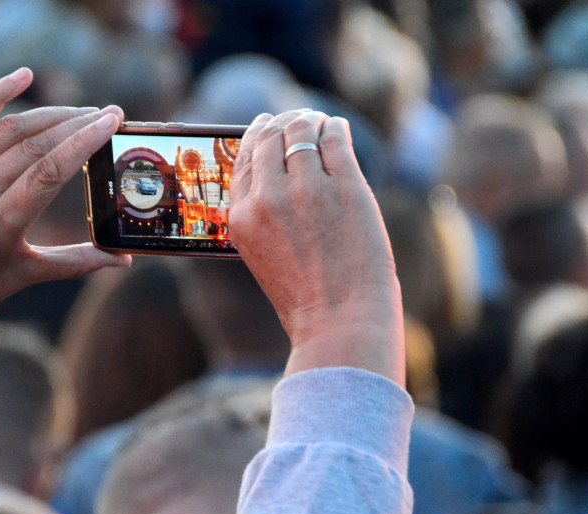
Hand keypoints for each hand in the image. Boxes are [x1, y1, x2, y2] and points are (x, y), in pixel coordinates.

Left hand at [0, 68, 129, 366]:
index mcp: (0, 225)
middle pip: (34, 145)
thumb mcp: (24, 276)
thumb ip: (76, 262)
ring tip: (80, 111)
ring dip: (49, 115)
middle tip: (107, 114)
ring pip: (8, 131)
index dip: (84, 141)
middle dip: (75, 124)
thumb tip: (122, 259)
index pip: (50, 171)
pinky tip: (23, 76)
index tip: (111, 121)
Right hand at [228, 111, 403, 383]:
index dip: (255, 137)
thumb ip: (262, 217)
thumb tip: (275, 174)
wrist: (340, 321)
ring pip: (302, 131)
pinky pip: (336, 139)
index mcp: (241, 219)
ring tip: (319, 121)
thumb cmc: (305, 299)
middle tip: (296, 118)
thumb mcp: (263, 257)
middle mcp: (268, 199)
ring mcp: (307, 189)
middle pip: (269, 139)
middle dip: (282, 123)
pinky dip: (335, 128)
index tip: (264, 126)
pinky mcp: (346, 186)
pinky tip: (337, 128)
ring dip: (310, 121)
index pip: (242, 161)